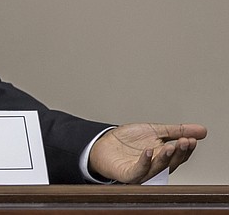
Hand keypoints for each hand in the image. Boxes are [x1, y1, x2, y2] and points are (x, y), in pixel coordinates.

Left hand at [89, 123, 206, 183]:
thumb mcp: (155, 131)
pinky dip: (144, 163)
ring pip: (157, 168)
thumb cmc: (128, 141)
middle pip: (171, 163)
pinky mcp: (127, 174)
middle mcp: (154, 168)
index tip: (192, 139)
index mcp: (163, 158)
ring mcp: (141, 172)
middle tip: (184, 142)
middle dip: (178, 153)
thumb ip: (177, 131)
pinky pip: (138, 171)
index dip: (187, 149)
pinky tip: (148, 152)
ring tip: (170, 145)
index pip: (179, 156)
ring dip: (164, 157)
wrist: (103, 144)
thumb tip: (202, 131)